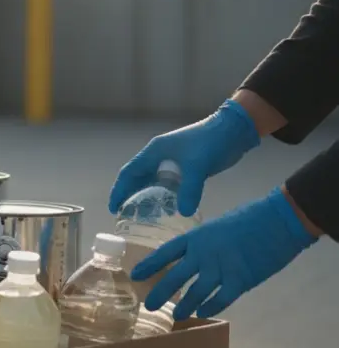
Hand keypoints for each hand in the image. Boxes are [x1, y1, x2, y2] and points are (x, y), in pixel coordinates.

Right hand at [108, 99, 260, 215]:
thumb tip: (184, 213)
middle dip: (130, 196)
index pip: (129, 173)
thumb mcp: (198, 166)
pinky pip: (169, 185)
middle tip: (126, 216)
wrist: (233, 130)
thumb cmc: (210, 142)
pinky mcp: (186, 167)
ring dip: (147, 197)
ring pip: (153, 182)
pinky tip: (168, 209)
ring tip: (144, 216)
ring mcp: (173, 162)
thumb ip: (190, 190)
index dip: (119, 190)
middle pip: (138, 178)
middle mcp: (159, 156)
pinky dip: (165, 197)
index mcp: (154, 152)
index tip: (114, 209)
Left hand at [130, 187, 317, 319]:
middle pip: (176, 276)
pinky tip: (203, 313)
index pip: (166, 252)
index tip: (135, 275)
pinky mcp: (241, 280)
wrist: (279, 220)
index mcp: (197, 236)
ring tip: (177, 315)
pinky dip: (211, 307)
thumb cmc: (250, 219)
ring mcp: (222, 267)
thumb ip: (204, 243)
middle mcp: (204, 253)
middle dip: (161, 292)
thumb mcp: (218, 226)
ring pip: (196, 292)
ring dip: (185, 305)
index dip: (149, 265)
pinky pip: (221, 299)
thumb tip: (195, 257)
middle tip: (150, 306)